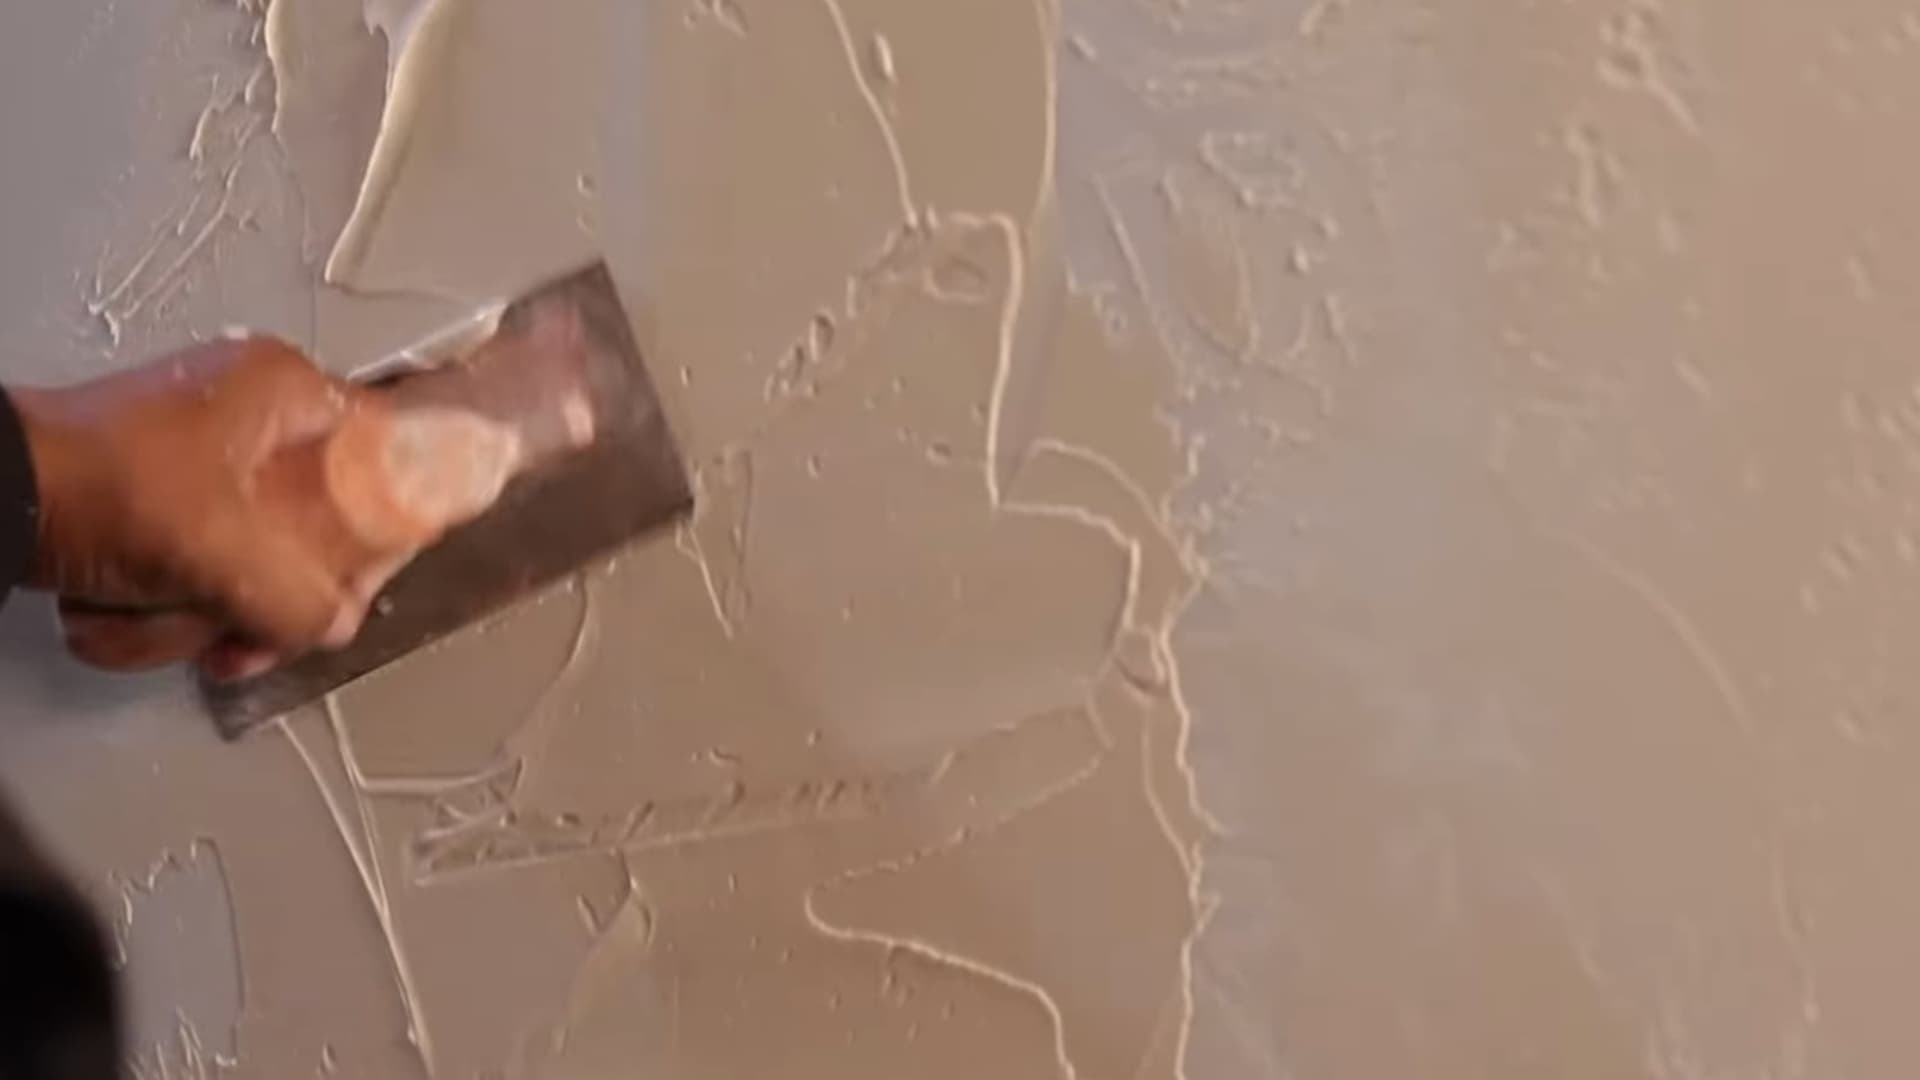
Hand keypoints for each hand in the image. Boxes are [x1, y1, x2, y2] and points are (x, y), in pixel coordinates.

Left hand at [13, 336, 403, 680]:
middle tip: (244, 635)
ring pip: (253, 563)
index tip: (353, 589)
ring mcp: (207, 461)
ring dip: (202, 614)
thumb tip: (333, 624)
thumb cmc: (103, 489)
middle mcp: (255, 416)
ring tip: (159, 617)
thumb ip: (310, 604)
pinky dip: (164, 607)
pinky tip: (130, 612)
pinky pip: (201, 569)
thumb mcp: (233, 557)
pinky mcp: (163, 501)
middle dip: (265, 602)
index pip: (389, 463)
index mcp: (289, 394)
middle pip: (315, 534)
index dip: (378, 538)